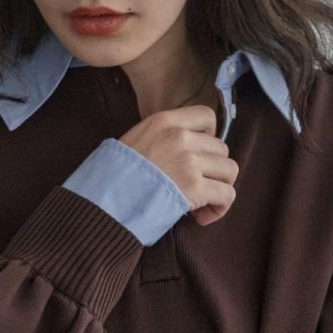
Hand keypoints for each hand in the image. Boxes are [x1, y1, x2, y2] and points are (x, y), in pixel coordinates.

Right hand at [118, 104, 237, 226]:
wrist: (102, 200)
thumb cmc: (113, 176)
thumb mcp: (133, 140)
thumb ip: (161, 137)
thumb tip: (188, 148)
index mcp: (164, 121)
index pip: (206, 116)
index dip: (210, 136)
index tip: (200, 154)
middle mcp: (180, 137)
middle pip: (221, 148)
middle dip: (212, 170)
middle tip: (195, 187)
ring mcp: (189, 162)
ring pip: (229, 171)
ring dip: (219, 188)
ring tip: (200, 203)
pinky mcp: (195, 187)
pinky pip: (227, 195)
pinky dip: (219, 208)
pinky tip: (201, 217)